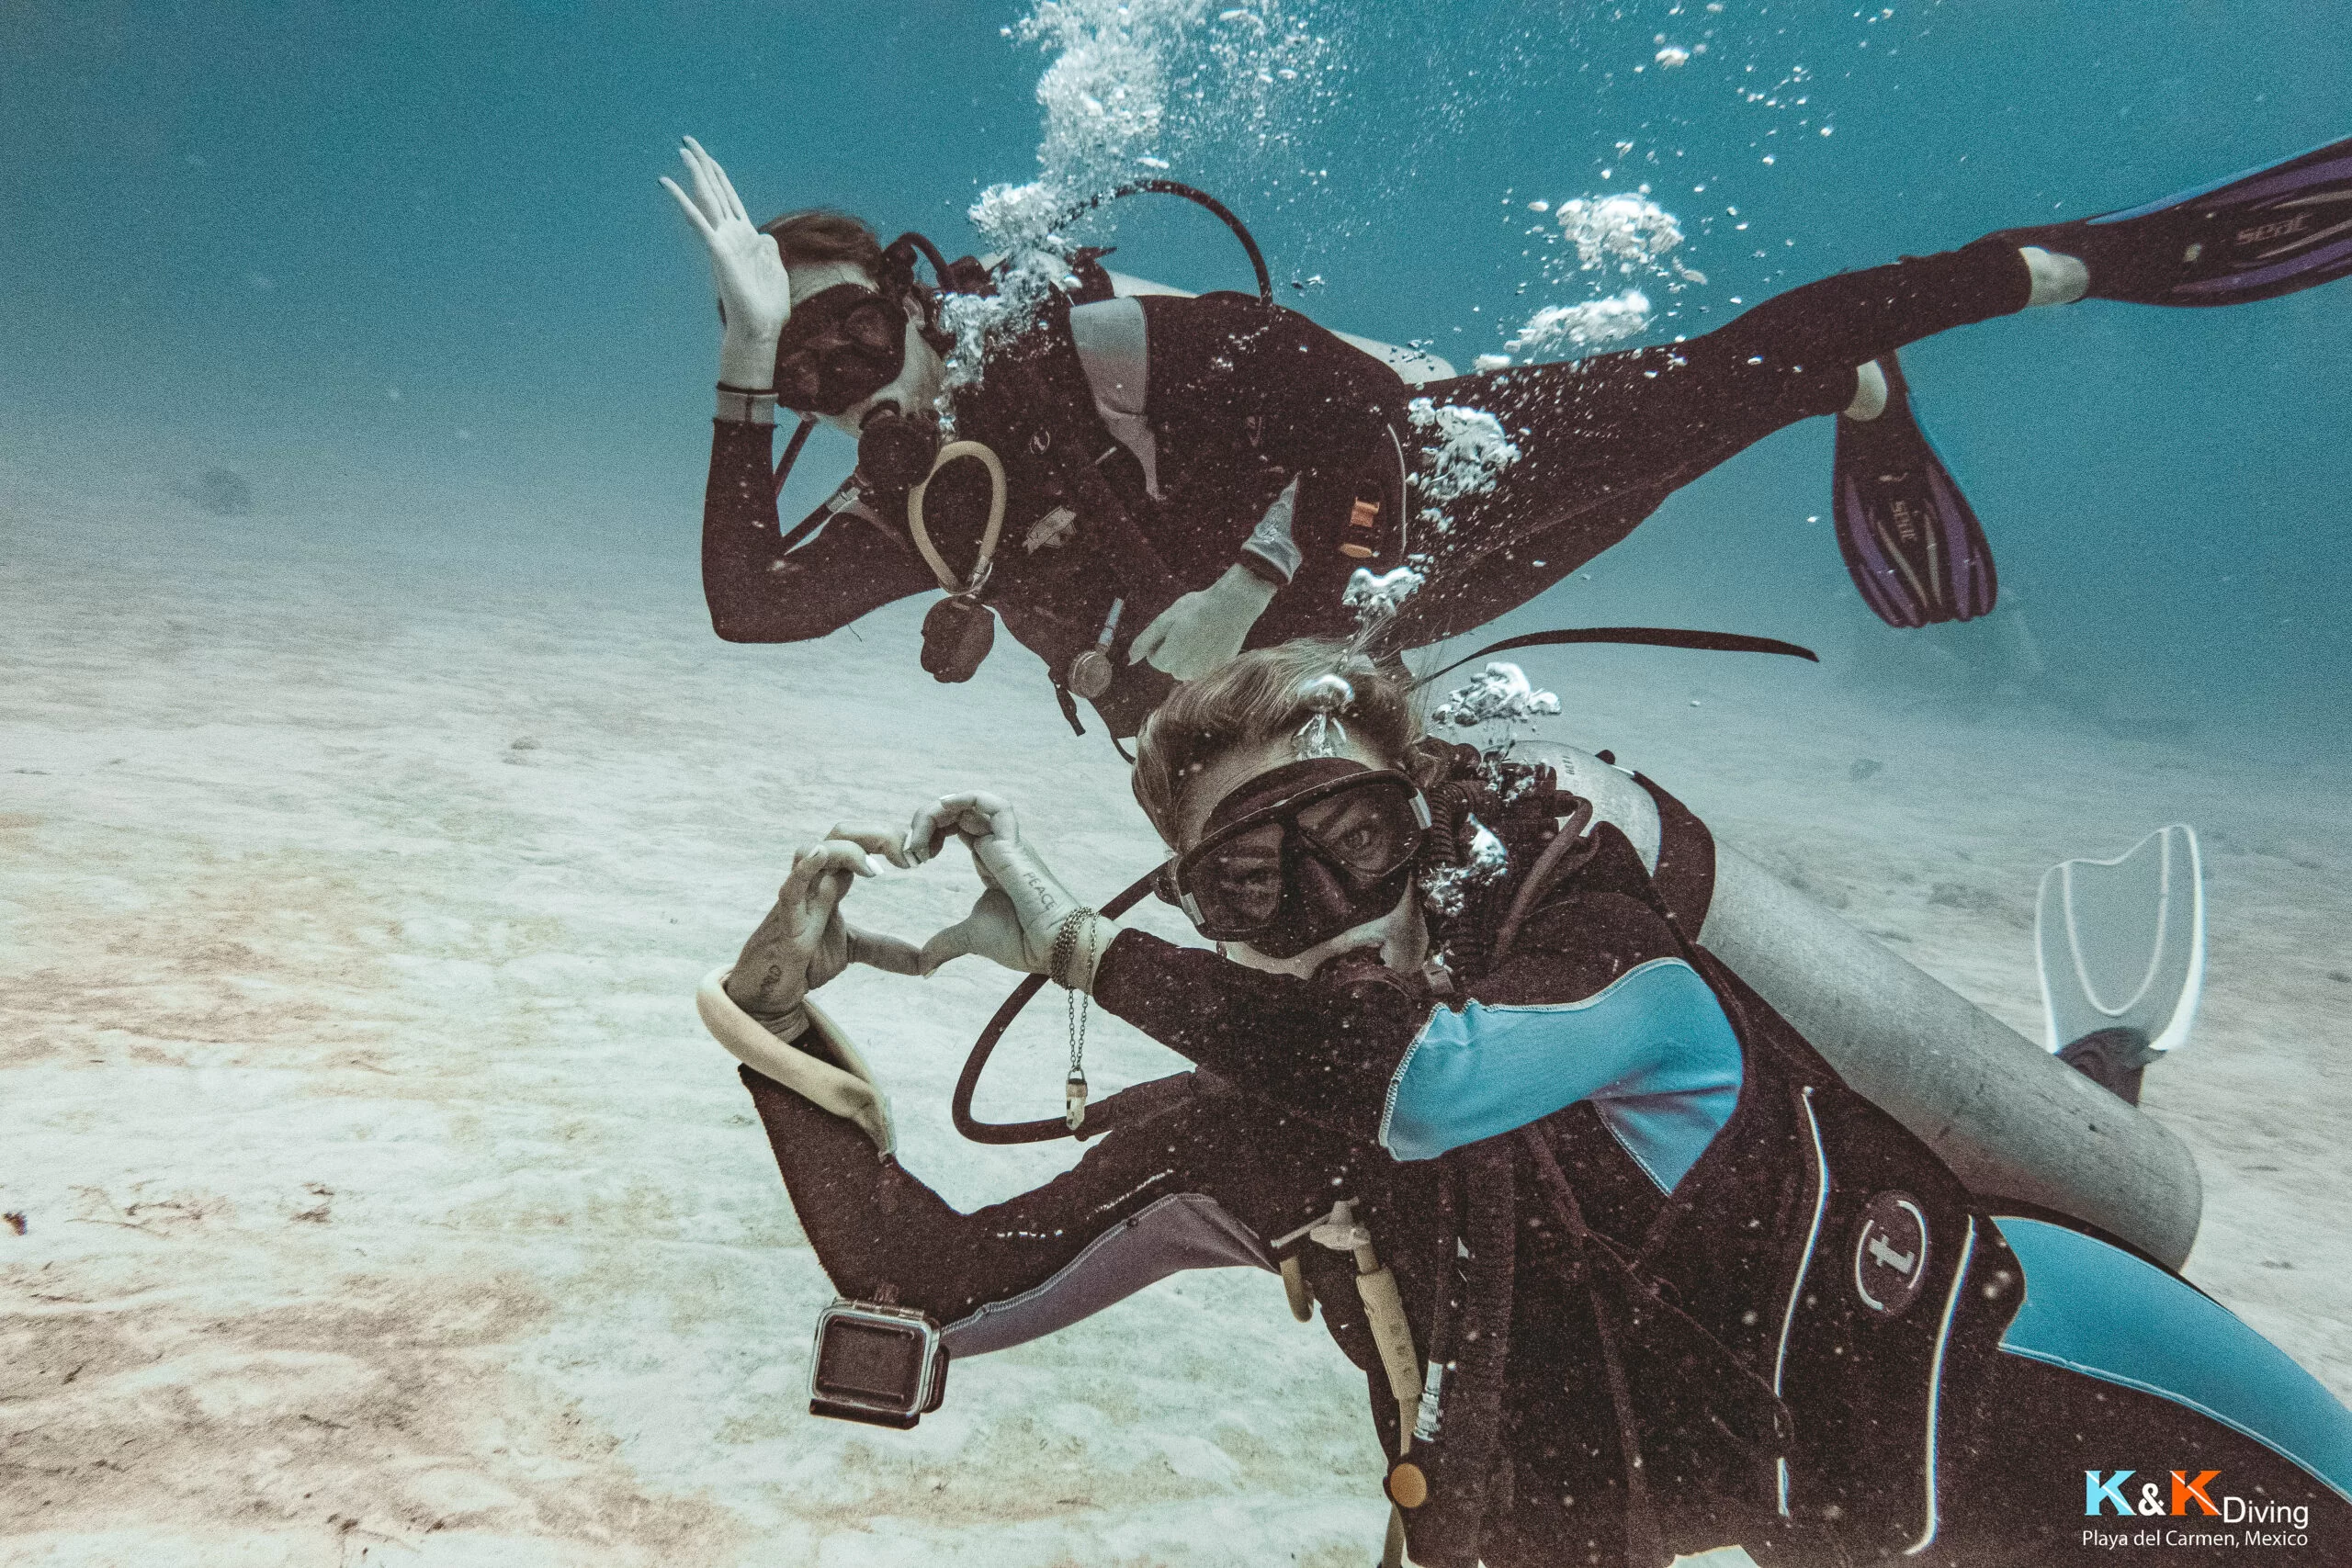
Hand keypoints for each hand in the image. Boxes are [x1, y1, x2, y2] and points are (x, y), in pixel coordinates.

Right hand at [661, 136, 793, 381]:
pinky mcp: (717, 250)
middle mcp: (730, 234)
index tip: (707, 156)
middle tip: (688, 140)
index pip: (729, 198)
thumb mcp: (775, 271)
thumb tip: (765, 235)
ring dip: (695, 174)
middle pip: (715, 191)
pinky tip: (668, 183)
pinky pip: (697, 221)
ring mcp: (722, 241)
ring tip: (683, 151)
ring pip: (706, 199)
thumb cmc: (767, 307)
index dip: (719, 176)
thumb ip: (768, 250)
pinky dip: (683, 202)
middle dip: (703, 165)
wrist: (761, 328)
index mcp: (745, 237)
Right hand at [724, 826, 922, 1031]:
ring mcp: (798, 896)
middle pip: (841, 833)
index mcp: (833, 880)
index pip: (862, 842)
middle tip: (910, 855)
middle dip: (877, 834)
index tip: (923, 853)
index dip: (891, 839)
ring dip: (848, 850)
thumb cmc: (805, 959)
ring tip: (878, 870)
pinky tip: (821, 854)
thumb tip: (926, 963)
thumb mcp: (854, 950)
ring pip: (814, 849)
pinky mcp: (785, 920)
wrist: (771, 989)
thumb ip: (887, 949)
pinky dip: (805, 868)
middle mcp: (815, 880)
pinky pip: (790, 887)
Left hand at [904, 791, 1099, 979]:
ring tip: (919, 834)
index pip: (957, 827)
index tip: (912, 860)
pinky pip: (991, 804)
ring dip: (940, 810)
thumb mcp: (971, 938)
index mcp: (990, 859)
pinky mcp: (1012, 844)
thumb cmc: (1023, 940)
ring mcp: (1007, 841)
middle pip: (960, 811)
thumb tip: (925, 968)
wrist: (1053, 947)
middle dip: (927, 819)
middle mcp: (999, 844)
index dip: (930, 833)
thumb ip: (945, 944)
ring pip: (973, 802)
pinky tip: (940, 811)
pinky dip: (963, 800)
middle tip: (910, 848)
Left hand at [1128, 563, 1277, 681]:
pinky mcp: (1219, 669)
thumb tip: (1129, 661)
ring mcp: (1205, 672)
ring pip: (1186, 670)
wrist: (1234, 605)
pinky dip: (1204, 657)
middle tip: (1186, 629)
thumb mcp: (1166, 619)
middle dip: (1173, 651)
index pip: (1154, 660)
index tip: (1172, 628)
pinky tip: (1211, 639)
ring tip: (1198, 634)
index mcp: (1171, 657)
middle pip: (1170, 666)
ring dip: (1187, 656)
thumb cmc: (1198, 608)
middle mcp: (1187, 670)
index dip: (1160, 643)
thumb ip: (1145, 641)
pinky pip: (1203, 668)